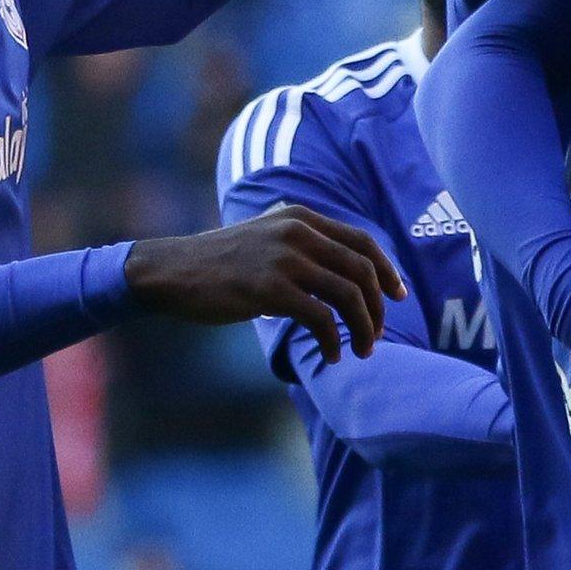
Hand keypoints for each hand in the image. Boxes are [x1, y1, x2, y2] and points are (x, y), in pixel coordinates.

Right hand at [124, 206, 406, 362]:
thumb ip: (302, 244)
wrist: (172, 271)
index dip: (386, 270)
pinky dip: (334, 341)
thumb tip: (344, 275)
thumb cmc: (220, 262)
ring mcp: (285, 259)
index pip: (362, 240)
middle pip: (361, 270)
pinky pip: (321, 319)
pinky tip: (332, 354)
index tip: (398, 296)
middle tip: (376, 335)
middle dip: (377, 307)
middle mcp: (298, 232)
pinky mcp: (270, 289)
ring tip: (361, 350)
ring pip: (348, 295)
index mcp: (300, 217)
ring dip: (362, 328)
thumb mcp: (266, 237)